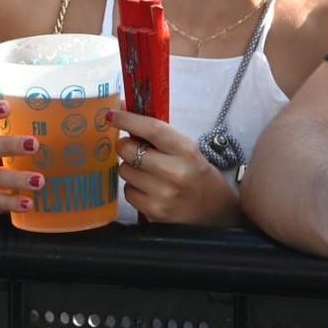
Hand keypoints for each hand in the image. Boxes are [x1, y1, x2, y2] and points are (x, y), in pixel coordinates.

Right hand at [0, 99, 42, 215]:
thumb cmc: (6, 162)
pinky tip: (29, 203)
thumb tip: (86, 125)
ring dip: (17, 178)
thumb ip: (35, 135)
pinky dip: (12, 202)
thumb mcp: (13, 147)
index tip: (7, 107)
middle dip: (9, 144)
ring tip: (39, 181)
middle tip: (34, 144)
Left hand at [110, 109, 240, 225]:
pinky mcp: (153, 212)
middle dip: (125, 146)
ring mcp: (163, 195)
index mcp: (186, 151)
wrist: (215, 211)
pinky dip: (134, 188)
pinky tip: (148, 189)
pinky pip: (128, 192)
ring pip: (125, 171)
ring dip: (130, 168)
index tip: (112, 115)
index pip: (152, 129)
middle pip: (130, 151)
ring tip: (147, 172)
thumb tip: (123, 114)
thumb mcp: (187, 150)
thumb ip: (159, 136)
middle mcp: (175, 173)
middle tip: (132, 148)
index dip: (128, 120)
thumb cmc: (199, 174)